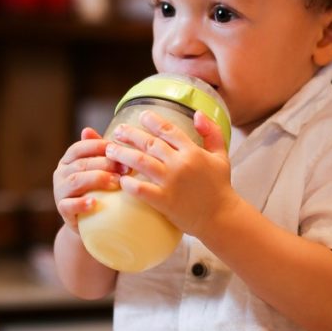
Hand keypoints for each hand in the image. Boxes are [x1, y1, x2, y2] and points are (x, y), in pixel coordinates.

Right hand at [53, 127, 123, 232]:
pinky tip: (95, 203)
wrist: (91, 222)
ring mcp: (60, 192)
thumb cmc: (99, 190)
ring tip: (117, 183)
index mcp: (69, 160)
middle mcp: (61, 173)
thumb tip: (88, 130)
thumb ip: (98, 152)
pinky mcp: (63, 211)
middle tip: (126, 169)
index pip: (80, 147)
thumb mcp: (100, 169)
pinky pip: (69, 205)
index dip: (99, 146)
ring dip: (97, 179)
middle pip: (81, 164)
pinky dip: (81, 204)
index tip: (119, 149)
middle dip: (105, 164)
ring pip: (76, 181)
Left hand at [105, 109, 236, 236]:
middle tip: (117, 131)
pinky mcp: (164, 201)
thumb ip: (211, 132)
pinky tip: (120, 179)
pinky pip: (140, 189)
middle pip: (149, 143)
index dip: (152, 120)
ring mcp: (171, 182)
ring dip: (122, 154)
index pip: (168, 130)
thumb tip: (198, 113)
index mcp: (193, 151)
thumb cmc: (220, 186)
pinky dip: (128, 183)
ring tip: (110, 150)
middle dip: (130, 134)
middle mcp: (180, 163)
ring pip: (140, 162)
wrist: (221, 217)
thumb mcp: (221, 156)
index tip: (141, 116)